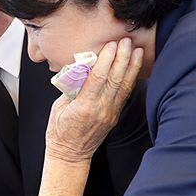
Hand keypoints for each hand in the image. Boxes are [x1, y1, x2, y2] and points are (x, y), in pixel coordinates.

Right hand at [46, 38, 143, 162]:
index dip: (106, 60)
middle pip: (115, 79)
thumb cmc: (59, 131)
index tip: (111, 45)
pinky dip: (130, 79)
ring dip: (131, 66)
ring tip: (136, 50)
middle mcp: (100, 110)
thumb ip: (72, 88)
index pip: (98, 78)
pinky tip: (134, 68)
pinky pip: (124, 94)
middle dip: (122, 58)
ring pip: (124, 86)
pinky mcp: (114, 116)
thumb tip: (82, 68)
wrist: (70, 154)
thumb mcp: (59, 106)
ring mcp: (110, 114)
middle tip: (126, 41)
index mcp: (84, 106)